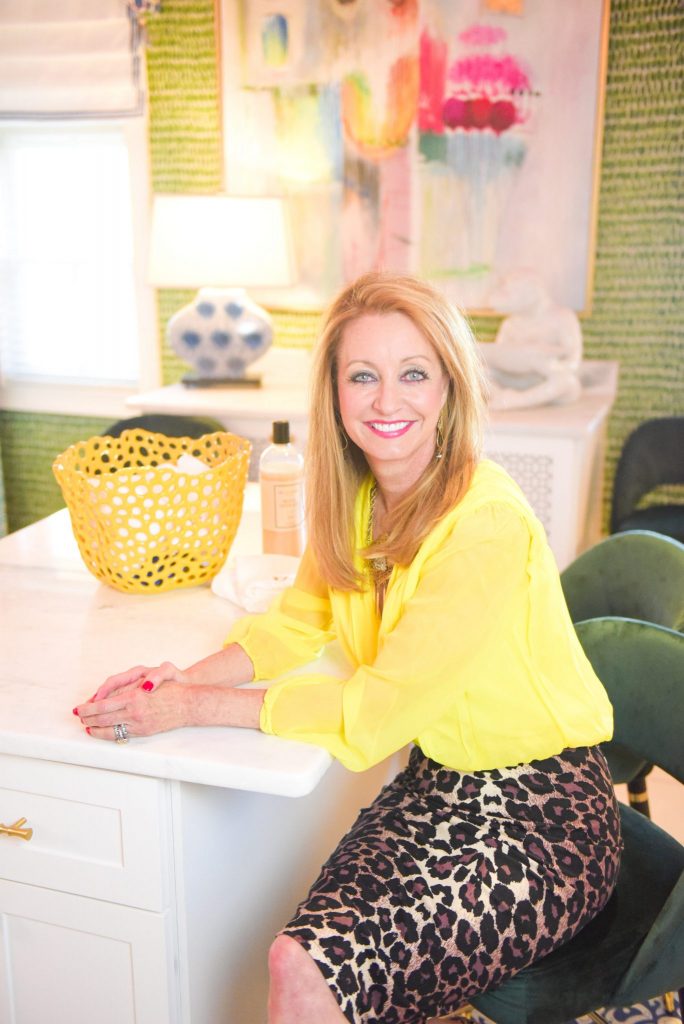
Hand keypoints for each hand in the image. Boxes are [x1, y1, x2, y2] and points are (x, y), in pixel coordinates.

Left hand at [74, 661, 189, 741]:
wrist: (189, 704)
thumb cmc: (171, 688)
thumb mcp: (147, 679)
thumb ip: (125, 686)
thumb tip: (104, 695)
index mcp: (134, 697)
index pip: (103, 705)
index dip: (88, 708)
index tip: (80, 708)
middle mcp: (135, 712)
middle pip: (103, 718)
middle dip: (88, 718)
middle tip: (78, 717)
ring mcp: (139, 724)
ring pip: (110, 729)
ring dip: (95, 728)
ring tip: (86, 726)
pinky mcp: (144, 731)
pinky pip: (121, 734)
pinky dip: (108, 733)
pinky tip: (103, 732)